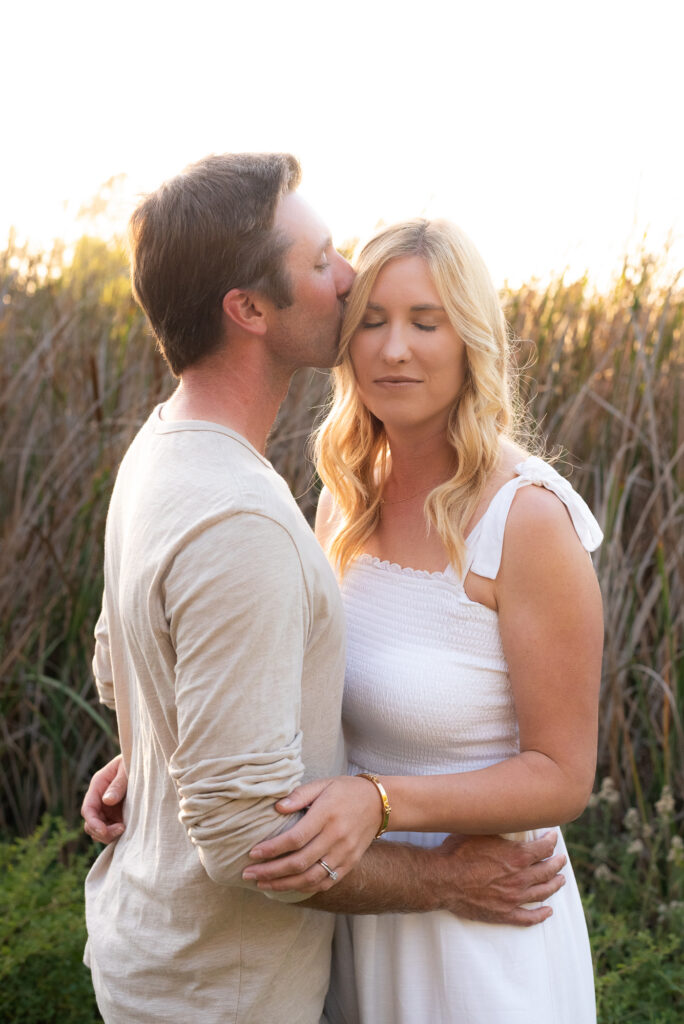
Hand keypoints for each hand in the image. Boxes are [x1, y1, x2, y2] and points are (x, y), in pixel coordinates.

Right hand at [81, 754, 127, 843]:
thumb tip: (107, 801)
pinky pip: (112, 829)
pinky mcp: (117, 815)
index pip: (88, 809)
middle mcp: (100, 799)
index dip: (93, 823)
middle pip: (91, 824)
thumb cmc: (134, 761)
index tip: (104, 831)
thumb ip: (118, 785)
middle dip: (102, 832)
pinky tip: (129, 831)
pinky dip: (116, 834)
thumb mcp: (126, 769)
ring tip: (126, 829)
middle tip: (122, 829)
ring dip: (110, 835)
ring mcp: (108, 808)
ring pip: (100, 830)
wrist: (146, 760)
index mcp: (98, 785)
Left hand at [242, 776, 381, 893]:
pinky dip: (305, 888)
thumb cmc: (346, 790)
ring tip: (262, 884)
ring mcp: (344, 854)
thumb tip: (276, 807)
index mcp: (326, 815)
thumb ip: (299, 795)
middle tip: (248, 874)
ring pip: (311, 878)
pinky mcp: (350, 864)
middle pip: (299, 863)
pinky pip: (325, 882)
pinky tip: (287, 887)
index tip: (252, 854)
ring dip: (283, 885)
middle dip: (270, 872)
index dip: (272, 849)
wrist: (380, 804)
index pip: (295, 838)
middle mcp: (336, 837)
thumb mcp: (322, 784)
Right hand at [434, 831, 565, 925]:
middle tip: (562, 859)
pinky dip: (541, 915)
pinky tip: (548, 912)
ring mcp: (513, 898)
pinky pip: (528, 918)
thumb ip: (500, 827)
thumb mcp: (481, 831)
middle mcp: (520, 878)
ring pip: (542, 893)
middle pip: (548, 871)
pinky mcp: (503, 914)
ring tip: (560, 880)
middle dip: (557, 863)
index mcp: (517, 856)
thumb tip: (509, 817)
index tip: (553, 837)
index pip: (544, 848)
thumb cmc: (457, 851)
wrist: (441, 879)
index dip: (551, 841)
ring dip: (554, 885)